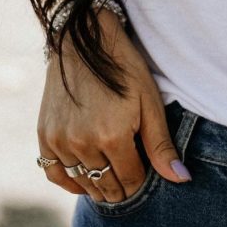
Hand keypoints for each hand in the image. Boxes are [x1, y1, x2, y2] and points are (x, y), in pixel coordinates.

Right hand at [36, 9, 191, 203]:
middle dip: (122, 186)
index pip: (131, 181)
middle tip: (130, 174)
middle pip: (107, 186)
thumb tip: (181, 179)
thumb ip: (161, 144)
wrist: (85, 39)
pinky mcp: (44, 135)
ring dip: (99, 185)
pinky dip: (71, 182)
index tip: (146, 170)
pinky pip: (55, 174)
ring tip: (111, 178)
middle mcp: (83, 143)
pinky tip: (83, 180)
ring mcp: (60, 141)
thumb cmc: (123, 67)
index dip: (142, 179)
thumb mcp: (149, 101)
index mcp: (112, 136)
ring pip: (83, 183)